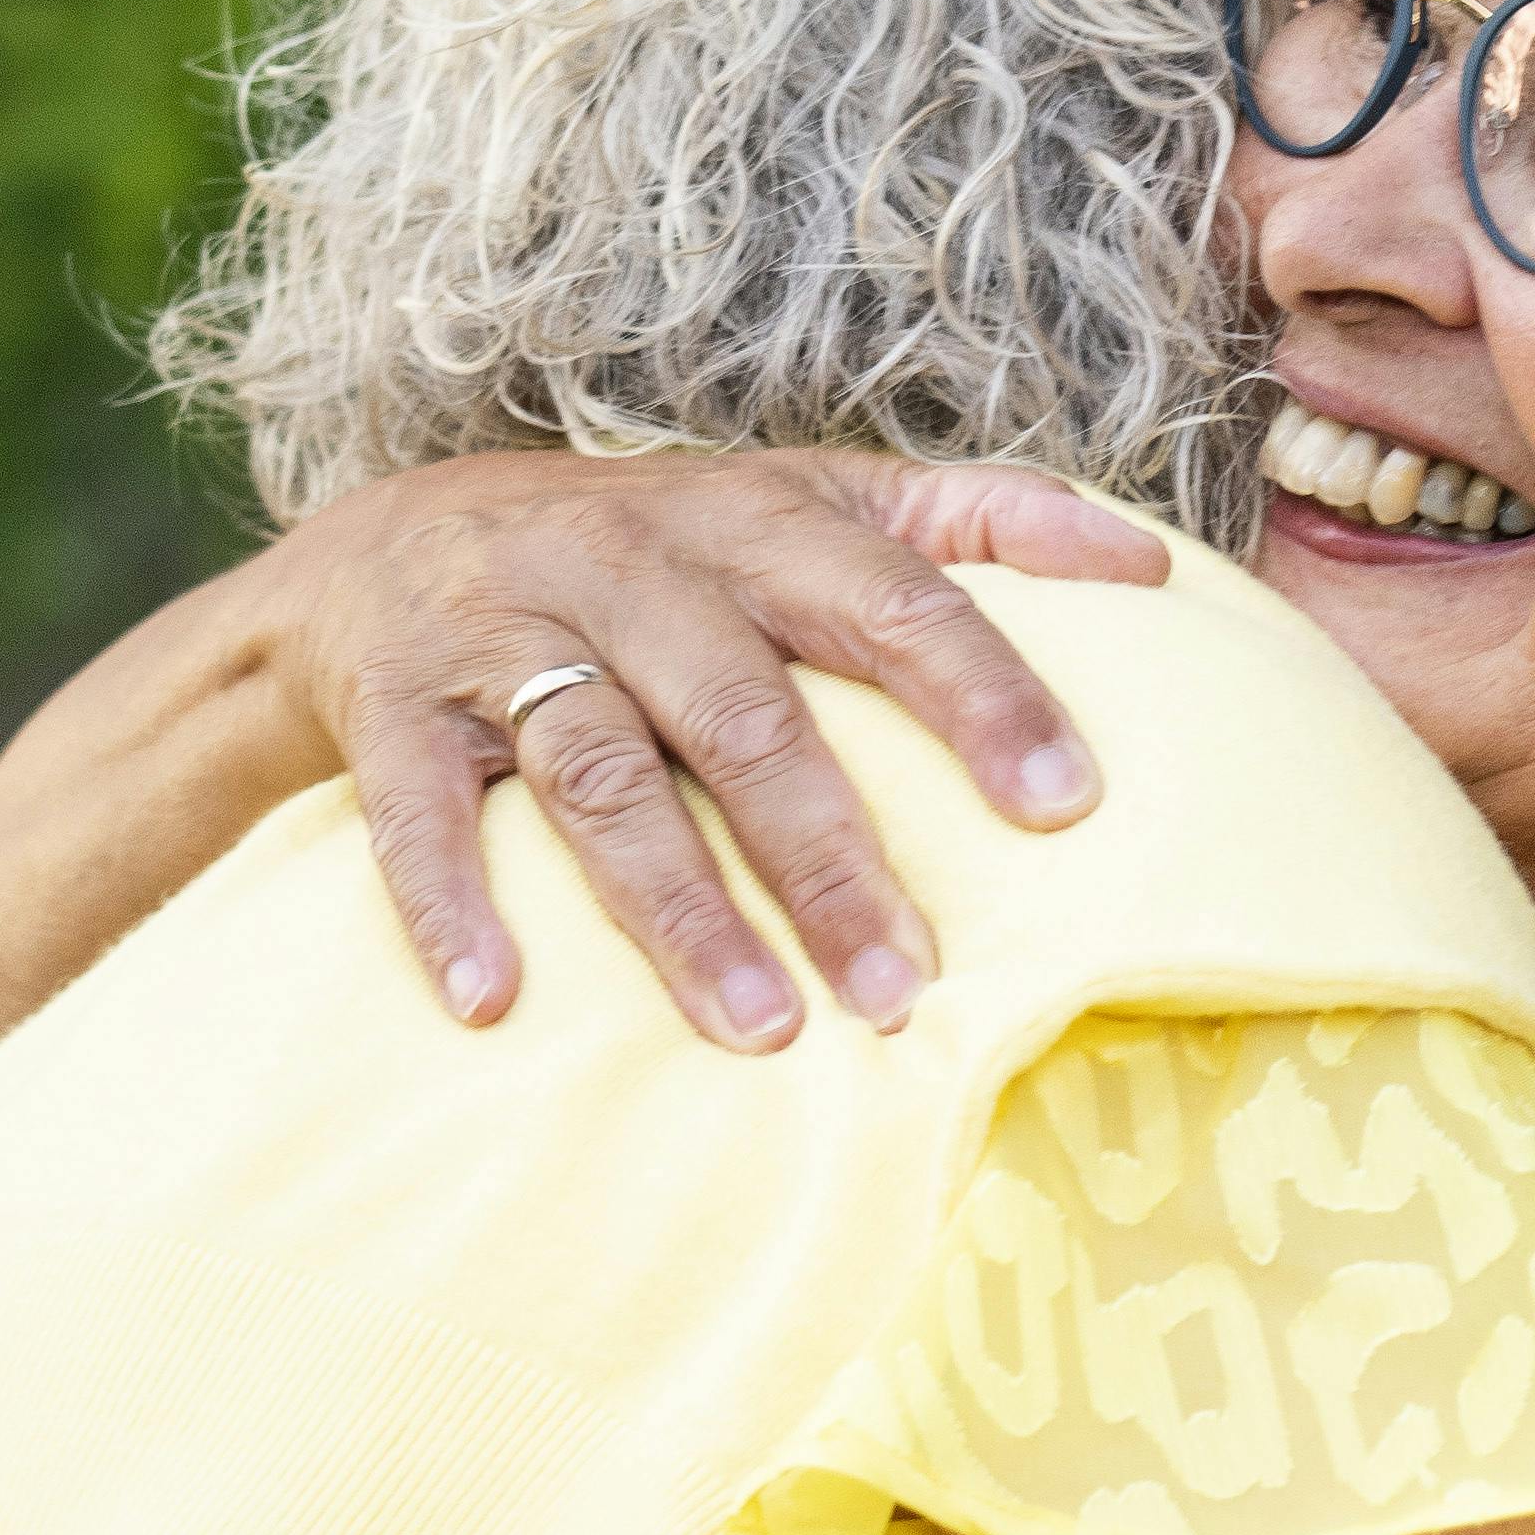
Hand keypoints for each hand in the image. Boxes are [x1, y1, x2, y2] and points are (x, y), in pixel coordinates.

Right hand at [0, 448, 1145, 1127]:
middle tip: (906, 989)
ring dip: (680, 910)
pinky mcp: (391, 706)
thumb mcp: (796, 502)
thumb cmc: (650, 551)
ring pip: (598, 772)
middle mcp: (624, 561)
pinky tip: (497, 1004)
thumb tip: (1152, 565)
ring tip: (761, 1032)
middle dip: (829, 854)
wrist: (382, 549)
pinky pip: (416, 812)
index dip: (978, 691)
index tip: (1066, 804)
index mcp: (747, 517)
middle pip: (743, 710)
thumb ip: (969, 522)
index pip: (886, 595)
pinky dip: (450, 906)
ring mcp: (501, 633)